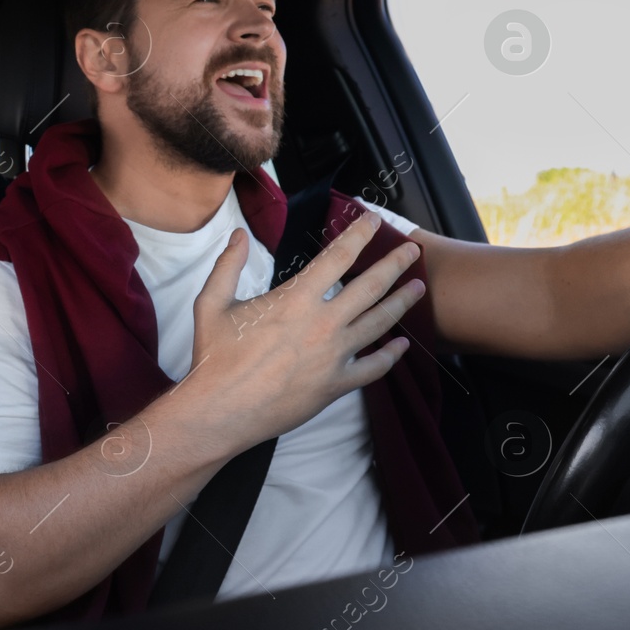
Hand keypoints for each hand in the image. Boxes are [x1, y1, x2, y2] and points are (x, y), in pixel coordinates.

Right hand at [177, 213, 425, 459]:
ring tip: (417, 288)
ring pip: (379, 323)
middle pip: (370, 287)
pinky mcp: (336, 385)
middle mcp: (322, 324)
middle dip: (395, 264)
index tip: (374, 221)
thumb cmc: (215, 357)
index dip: (359, 235)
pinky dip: (391, 356)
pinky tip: (402, 345)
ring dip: (401, 303)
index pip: (337, 257)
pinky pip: (373, 368)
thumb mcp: (211, 303)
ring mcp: (333, 356)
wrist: (221, 409)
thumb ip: (228, 265)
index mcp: (295, 299)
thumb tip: (239, 235)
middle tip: (412, 250)